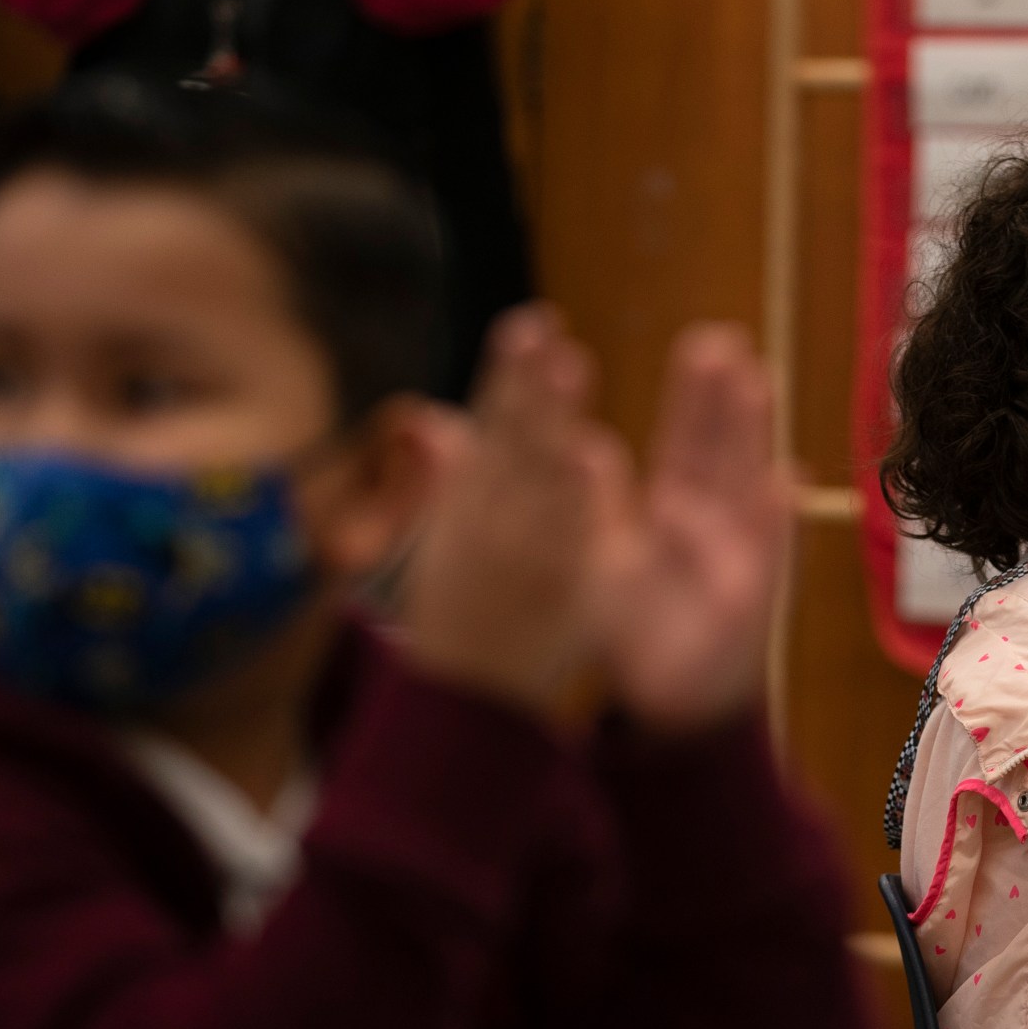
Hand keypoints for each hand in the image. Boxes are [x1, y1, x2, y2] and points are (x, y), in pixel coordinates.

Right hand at [397, 305, 617, 714]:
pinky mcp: (542, 585)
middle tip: (543, 329)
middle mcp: (485, 521)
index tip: (529, 324)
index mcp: (465, 505)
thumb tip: (442, 420)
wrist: (462, 704)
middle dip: (525, 382)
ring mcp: (513, 552)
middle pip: (507, 438)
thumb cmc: (463, 617)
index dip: (507, 375)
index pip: (488, 427)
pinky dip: (567, 493)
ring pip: (531, 475)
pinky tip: (585, 451)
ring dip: (549, 417)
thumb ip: (457, 477)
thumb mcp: (449, 540)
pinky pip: (557, 532)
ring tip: (569, 363)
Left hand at [586, 324, 791, 732]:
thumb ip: (601, 510)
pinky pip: (768, 551)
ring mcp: (742, 556)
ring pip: (750, 485)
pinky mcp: (756, 596)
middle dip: (729, 398)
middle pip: (727, 451)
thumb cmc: (638, 636)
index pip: (691, 443)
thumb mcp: (608, 566)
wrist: (676, 706)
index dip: (698, 399)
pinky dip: (776, 517)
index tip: (704, 348)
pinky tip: (786, 479)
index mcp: (679, 513)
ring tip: (755, 383)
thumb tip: (584, 448)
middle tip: (730, 342)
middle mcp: (717, 526)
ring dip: (753, 437)